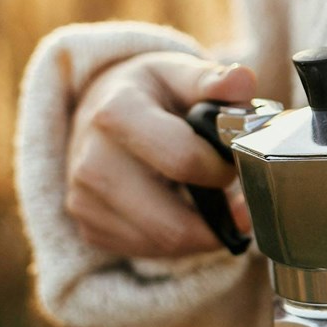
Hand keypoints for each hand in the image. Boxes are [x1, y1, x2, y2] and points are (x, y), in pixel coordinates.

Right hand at [66, 52, 256, 257]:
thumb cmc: (151, 93)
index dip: (222, 170)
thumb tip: (242, 80)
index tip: (236, 164)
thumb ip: (213, 81)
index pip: (184, 161)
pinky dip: (179, 241)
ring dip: (202, 233)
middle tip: (237, 201)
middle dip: (218, 218)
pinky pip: (148, 251)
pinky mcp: (88, 227)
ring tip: (214, 204)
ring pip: (164, 244)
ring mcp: (84, 199)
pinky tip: (186, 212)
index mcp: (117, 113)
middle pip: (172, 223)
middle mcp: (91, 160)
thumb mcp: (179, 74)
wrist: (100, 107)